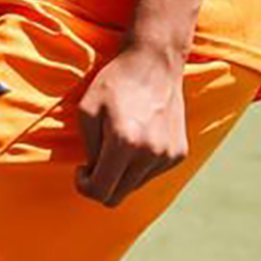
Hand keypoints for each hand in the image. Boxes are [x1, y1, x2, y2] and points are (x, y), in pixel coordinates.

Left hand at [75, 43, 187, 206]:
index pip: (100, 191)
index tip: (81, 169)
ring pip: (134, 187)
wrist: (155, 63)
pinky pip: (151, 174)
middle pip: (117, 196)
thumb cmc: (115, 83)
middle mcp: (150, 154)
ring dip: (121, 174)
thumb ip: (89, 148)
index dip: (83, 186)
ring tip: (117, 144)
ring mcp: (168, 156)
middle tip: (93, 163)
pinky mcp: (179, 154)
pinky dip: (139, 165)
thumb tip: (94, 174)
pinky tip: (137, 139)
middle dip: (101, 184)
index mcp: (124, 143)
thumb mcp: (87, 111)